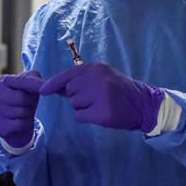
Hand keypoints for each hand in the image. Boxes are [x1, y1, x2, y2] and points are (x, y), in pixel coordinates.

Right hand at [0, 71, 43, 147]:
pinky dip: (24, 123)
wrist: (12, 123)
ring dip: (27, 113)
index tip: (45, 87)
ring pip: (21, 112)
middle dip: (30, 101)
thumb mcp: (27, 86)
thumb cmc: (21, 99)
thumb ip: (33, 80)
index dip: (34, 84)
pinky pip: (20, 124)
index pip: (20, 81)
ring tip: (22, 112)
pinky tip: (19, 121)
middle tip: (27, 103)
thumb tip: (44, 86)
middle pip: (21, 98)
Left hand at [40, 63, 163, 131]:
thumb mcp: (101, 77)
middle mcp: (96, 79)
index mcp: (95, 68)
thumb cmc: (119, 90)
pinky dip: (86, 118)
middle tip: (95, 98)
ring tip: (100, 104)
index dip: (53, 84)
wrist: (143, 104)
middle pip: (69, 92)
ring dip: (83, 107)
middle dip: (77, 97)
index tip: (42, 90)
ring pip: (74, 105)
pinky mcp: (102, 113)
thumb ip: (80, 80)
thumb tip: (54, 86)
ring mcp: (100, 96)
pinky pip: (79, 116)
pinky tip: (100, 114)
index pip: (67, 75)